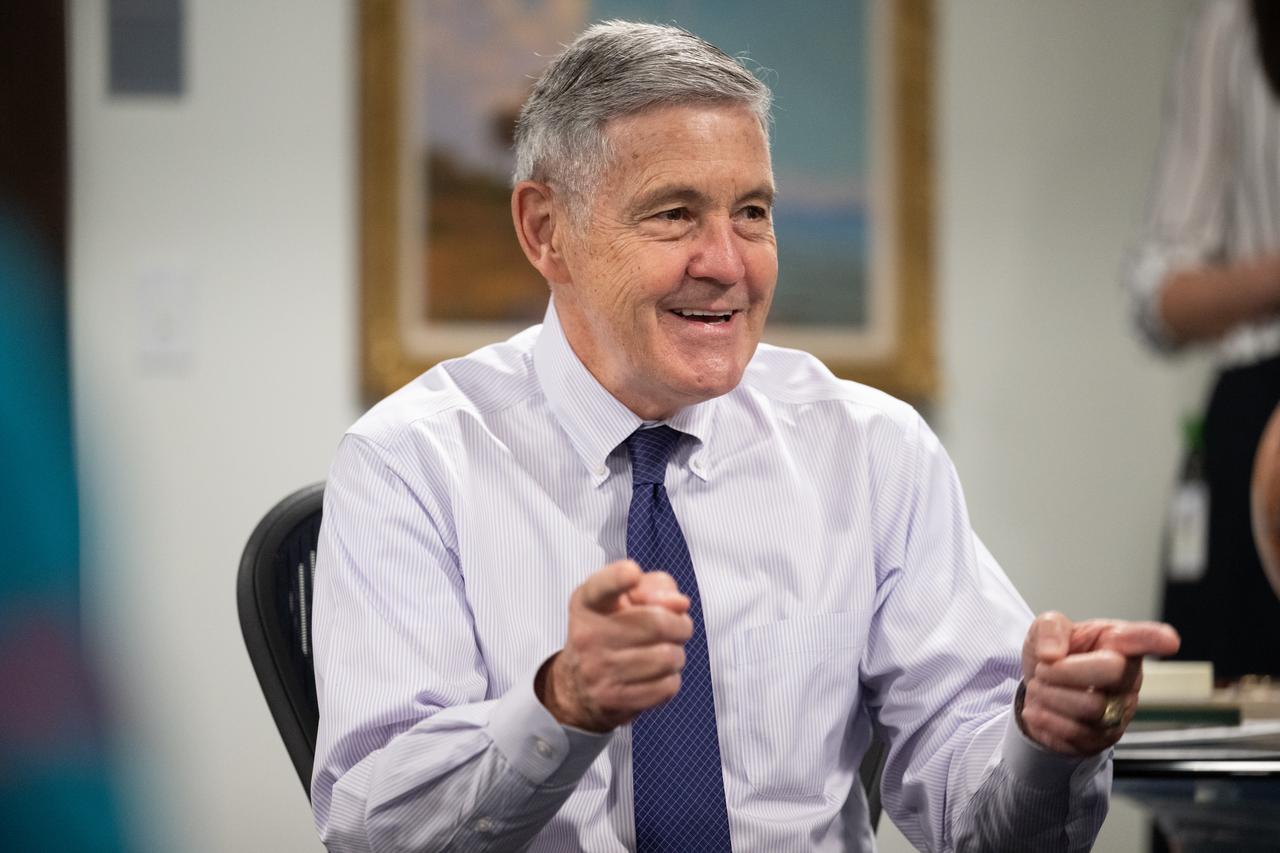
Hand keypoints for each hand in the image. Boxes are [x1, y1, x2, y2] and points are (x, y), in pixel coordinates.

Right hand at [536, 560, 692, 731]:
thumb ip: (656, 587)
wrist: (576, 685)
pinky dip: (670, 680)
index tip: (632, 573)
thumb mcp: (624, 598)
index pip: (601, 587)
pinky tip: (656, 675)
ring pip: (668, 657)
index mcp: (589, 602)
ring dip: (677, 655)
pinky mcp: (612, 699)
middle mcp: (588, 634)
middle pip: (658, 623)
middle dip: (680, 625)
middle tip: (677, 628)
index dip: (618, 578)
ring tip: (664, 652)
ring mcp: (597, 669)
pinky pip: (666, 687)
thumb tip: (680, 604)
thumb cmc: (610, 631)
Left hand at [1018, 612, 1179, 755]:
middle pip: (1110, 671)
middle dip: (1063, 671)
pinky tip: (1042, 710)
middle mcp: (1127, 678)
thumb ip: (1049, 629)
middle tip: (1043, 669)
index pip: (1141, 639)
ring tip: (1041, 689)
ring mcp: (1120, 712)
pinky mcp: (1104, 740)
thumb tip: (1052, 654)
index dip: (1155, 639)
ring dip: (1049, 696)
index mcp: (1117, 642)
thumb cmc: (1052, 655)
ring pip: (1090, 707)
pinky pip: (1076, 734)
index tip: (1168, 641)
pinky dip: (1046, 720)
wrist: (1035, 690)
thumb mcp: (1046, 629)